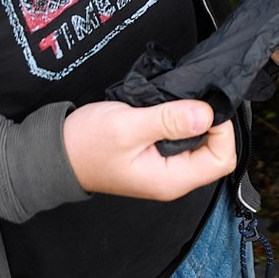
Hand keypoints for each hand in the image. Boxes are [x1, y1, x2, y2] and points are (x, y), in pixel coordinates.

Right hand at [62, 97, 236, 199]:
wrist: (56, 153)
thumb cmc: (85, 144)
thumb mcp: (128, 126)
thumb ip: (168, 120)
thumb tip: (206, 114)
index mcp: (170, 179)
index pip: (221, 159)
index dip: (222, 130)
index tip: (206, 105)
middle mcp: (173, 178)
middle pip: (215, 151)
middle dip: (211, 122)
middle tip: (193, 98)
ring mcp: (166, 168)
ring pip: (201, 143)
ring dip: (196, 119)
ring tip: (180, 101)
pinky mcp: (158, 155)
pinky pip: (183, 138)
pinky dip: (183, 120)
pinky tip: (171, 107)